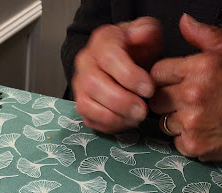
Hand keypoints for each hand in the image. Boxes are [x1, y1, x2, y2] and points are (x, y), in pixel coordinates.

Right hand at [72, 17, 161, 132]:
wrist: (121, 59)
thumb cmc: (135, 47)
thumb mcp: (146, 32)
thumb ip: (147, 30)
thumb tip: (143, 35)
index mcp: (101, 41)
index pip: (109, 58)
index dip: (129, 76)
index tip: (149, 89)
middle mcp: (84, 63)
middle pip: (93, 84)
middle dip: (120, 101)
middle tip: (142, 110)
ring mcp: (79, 86)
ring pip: (86, 105)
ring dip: (112, 116)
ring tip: (135, 119)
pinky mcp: (81, 105)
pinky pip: (88, 120)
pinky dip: (107, 125)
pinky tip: (126, 123)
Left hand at [150, 14, 221, 160]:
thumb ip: (204, 37)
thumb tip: (183, 22)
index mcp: (201, 68)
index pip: (157, 72)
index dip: (165, 77)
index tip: (175, 81)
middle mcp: (193, 95)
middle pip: (156, 99)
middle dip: (168, 100)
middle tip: (189, 100)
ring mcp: (191, 122)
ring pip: (163, 122)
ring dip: (176, 120)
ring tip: (201, 114)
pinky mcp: (192, 145)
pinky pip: (175, 141)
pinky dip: (186, 138)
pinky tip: (204, 130)